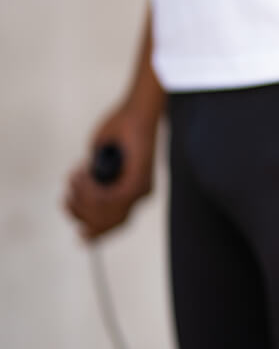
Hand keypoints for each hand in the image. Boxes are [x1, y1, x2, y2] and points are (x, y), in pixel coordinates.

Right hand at [64, 102, 156, 240]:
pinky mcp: (137, 182)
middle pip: (110, 223)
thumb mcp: (101, 158)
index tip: (79, 236)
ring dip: (83, 197)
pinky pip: (108, 198)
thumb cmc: (120, 130)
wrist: (137, 112)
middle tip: (68, 196)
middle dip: (82, 215)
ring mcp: (140, 189)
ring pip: (106, 212)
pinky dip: (89, 187)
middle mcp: (140, 194)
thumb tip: (78, 197)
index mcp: (133, 190)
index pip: (116, 222)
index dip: (97, 232)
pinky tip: (83, 172)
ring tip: (77, 176)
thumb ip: (93, 178)